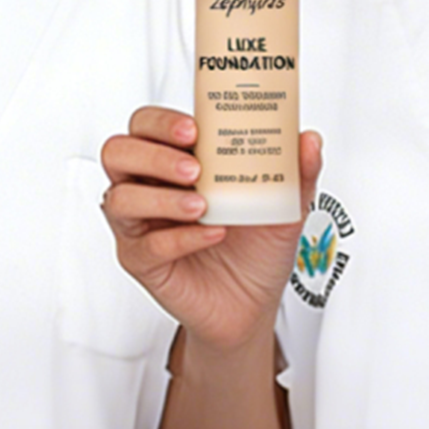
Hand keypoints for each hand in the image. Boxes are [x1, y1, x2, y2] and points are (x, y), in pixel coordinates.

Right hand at [100, 106, 318, 353]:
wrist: (251, 306)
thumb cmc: (255, 251)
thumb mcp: (284, 208)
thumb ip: (297, 172)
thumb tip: (309, 139)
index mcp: (175, 160)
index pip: (147, 124)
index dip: (161, 121)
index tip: (195, 128)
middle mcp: (149, 187)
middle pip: (119, 152)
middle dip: (154, 154)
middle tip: (195, 167)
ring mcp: (140, 225)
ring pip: (119, 199)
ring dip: (161, 198)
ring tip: (202, 205)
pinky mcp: (141, 262)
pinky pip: (145, 246)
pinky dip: (179, 239)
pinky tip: (211, 235)